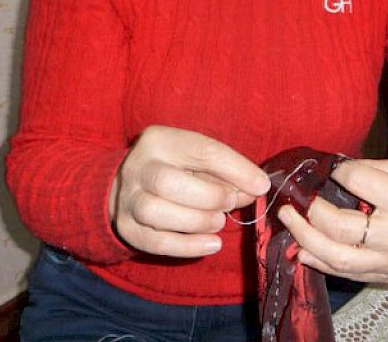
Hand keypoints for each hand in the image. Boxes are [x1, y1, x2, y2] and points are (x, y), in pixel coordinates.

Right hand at [113, 126, 269, 257]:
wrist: (132, 185)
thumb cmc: (177, 168)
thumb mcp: (199, 160)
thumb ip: (227, 173)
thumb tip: (256, 188)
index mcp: (161, 140)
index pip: (200, 150)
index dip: (235, 169)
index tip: (260, 185)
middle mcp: (139, 166)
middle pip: (167, 182)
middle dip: (208, 196)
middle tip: (230, 202)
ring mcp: (128, 198)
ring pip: (155, 212)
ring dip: (196, 221)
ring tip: (218, 222)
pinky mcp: (126, 227)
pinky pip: (155, 242)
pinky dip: (188, 247)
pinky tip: (211, 244)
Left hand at [278, 158, 387, 283]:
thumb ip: (385, 169)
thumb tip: (344, 168)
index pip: (360, 182)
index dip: (340, 170)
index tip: (333, 166)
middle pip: (340, 226)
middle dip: (311, 209)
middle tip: (296, 196)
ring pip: (337, 258)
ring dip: (305, 239)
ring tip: (289, 221)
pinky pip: (349, 275)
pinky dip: (321, 263)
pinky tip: (304, 249)